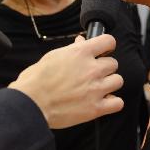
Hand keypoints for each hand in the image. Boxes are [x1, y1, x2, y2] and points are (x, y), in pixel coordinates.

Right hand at [8, 34, 123, 128]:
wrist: (31, 103)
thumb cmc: (36, 80)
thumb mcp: (52, 57)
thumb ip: (71, 49)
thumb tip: (81, 41)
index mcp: (81, 53)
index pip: (108, 41)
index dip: (106, 46)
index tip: (102, 52)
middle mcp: (92, 69)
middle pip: (113, 64)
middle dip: (104, 68)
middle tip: (92, 74)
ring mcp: (96, 89)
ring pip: (118, 81)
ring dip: (109, 84)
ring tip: (96, 88)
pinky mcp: (96, 108)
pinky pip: (118, 103)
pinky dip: (112, 102)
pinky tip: (102, 101)